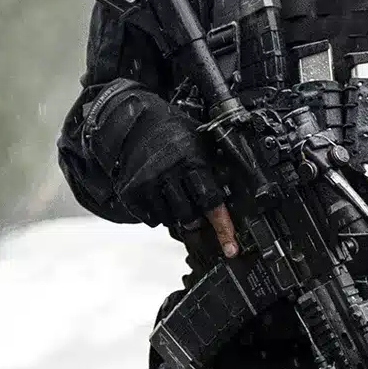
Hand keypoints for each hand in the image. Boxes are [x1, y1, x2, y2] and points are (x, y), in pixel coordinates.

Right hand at [91, 86, 228, 242]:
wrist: (135, 122)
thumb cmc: (172, 131)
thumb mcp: (200, 141)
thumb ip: (214, 166)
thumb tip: (236, 192)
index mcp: (191, 161)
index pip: (211, 201)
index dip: (222, 226)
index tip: (230, 246)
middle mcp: (168, 174)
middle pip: (190, 216)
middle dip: (197, 220)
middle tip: (197, 213)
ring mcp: (148, 184)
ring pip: (170, 219)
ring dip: (177, 216)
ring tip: (176, 197)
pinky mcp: (132, 192)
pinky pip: (150, 218)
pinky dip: (158, 214)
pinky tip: (160, 196)